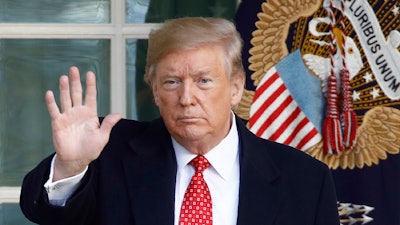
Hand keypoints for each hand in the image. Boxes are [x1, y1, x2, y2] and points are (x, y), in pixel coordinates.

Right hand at [46, 66, 120, 180]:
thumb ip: (108, 124)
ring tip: (64, 77)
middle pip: (77, 93)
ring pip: (66, 99)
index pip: (90, 96)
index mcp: (90, 114)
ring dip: (64, 89)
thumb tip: (119, 114)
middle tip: (74, 69)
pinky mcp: (58, 123)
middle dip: (75, 82)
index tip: (90, 73)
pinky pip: (54, 111)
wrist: (77, 159)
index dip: (90, 85)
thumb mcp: (102, 137)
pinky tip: (50, 93)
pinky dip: (51, 102)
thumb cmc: (91, 148)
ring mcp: (68, 116)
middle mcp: (78, 112)